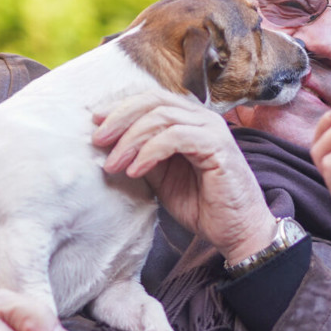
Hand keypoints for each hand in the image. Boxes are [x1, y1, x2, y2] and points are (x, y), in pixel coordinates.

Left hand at [93, 92, 277, 261]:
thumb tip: (108, 143)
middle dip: (120, 118)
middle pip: (154, 100)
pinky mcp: (218, 147)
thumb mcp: (161, 177)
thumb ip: (142, 155)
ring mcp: (212, 130)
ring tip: (113, 164)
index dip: (120, 107)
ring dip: (131, 139)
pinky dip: (150, 152)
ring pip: (162, 117)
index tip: (95, 123)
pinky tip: (135, 171)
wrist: (236, 231)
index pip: (151, 99)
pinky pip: (176, 137)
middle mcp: (202, 118)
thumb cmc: (201, 204)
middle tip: (98, 140)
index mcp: (189, 120)